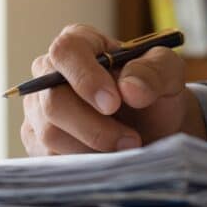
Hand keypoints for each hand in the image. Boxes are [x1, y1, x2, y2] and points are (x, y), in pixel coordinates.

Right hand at [20, 24, 206, 155]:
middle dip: (95, 127)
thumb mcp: (168, 73)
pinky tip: (108, 158)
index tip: (113, 103)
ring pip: (50, 133)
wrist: (153, 126)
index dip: (86, 78)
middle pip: (54, 101)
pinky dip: (84, 163)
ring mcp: (39, 108)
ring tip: (127, 147)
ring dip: (93, 148)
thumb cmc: (154, 91)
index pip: (66, 51)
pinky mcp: (38, 140)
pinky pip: (50, 158)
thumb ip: (155, 71)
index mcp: (79, 43)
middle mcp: (49, 73)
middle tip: (131, 140)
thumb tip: (129, 89)